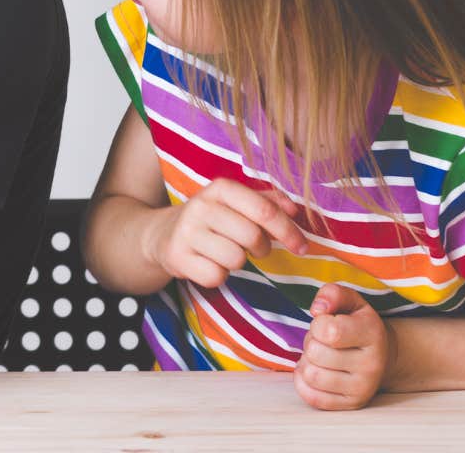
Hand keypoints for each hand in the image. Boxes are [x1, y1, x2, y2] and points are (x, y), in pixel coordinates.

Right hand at [139, 177, 307, 288]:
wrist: (163, 233)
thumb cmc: (212, 219)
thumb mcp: (236, 203)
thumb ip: (268, 202)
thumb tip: (295, 209)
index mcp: (221, 188)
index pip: (265, 211)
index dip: (289, 231)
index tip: (302, 247)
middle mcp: (201, 206)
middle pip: (252, 237)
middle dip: (261, 248)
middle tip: (253, 248)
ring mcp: (187, 231)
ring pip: (236, 259)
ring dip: (237, 262)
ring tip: (225, 252)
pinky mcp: (177, 256)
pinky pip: (216, 277)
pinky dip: (218, 276)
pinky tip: (208, 263)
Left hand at [295, 283, 392, 409]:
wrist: (381, 356)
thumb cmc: (357, 324)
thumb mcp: (350, 301)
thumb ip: (332, 293)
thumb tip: (317, 309)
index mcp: (372, 333)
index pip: (328, 331)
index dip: (317, 324)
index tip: (326, 323)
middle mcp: (372, 364)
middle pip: (315, 353)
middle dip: (311, 343)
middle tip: (323, 342)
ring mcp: (363, 388)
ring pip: (311, 375)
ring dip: (307, 362)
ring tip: (321, 356)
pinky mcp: (352, 404)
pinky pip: (311, 397)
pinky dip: (304, 382)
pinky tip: (316, 371)